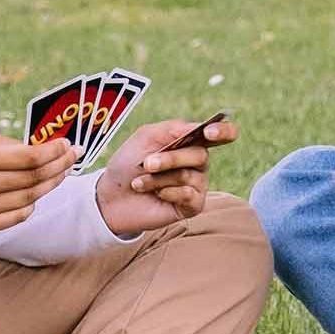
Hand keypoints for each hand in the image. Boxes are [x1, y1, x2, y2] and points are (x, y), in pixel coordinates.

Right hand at [0, 133, 78, 234]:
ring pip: (28, 199)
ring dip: (50, 185)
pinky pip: (16, 218)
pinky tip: (37, 194)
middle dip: (59, 166)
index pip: (28, 158)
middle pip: (32, 180)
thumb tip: (46, 148)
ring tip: (61, 173)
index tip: (67, 144)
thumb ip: (9, 147)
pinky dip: (31, 205)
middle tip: (73, 157)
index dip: (53, 152)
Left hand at [96, 117, 237, 234]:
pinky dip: (168, 193)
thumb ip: (172, 128)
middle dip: (171, 159)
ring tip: (140, 182)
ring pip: (189, 176)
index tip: (210, 132)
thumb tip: (197, 127)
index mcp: (189, 142)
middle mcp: (197, 163)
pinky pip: (189, 195)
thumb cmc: (129, 164)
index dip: (223, 131)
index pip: (221, 134)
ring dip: (159, 178)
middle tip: (147, 163)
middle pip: (200, 155)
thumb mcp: (146, 137)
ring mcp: (196, 184)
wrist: (112, 196)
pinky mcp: (192, 206)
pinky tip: (156, 194)